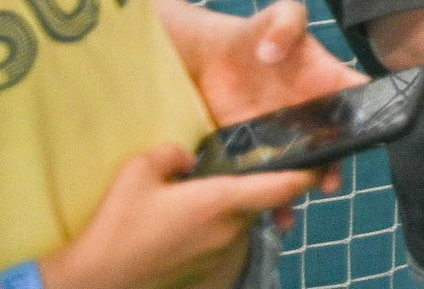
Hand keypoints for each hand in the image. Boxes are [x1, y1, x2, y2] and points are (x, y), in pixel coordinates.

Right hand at [41, 143, 318, 288]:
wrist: (94, 283)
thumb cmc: (118, 227)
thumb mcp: (137, 173)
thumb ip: (170, 154)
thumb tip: (189, 158)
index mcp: (223, 202)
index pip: (286, 186)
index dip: (310, 172)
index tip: (323, 159)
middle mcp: (231, 230)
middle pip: (265, 202)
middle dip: (263, 185)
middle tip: (246, 168)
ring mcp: (220, 254)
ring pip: (244, 222)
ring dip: (236, 208)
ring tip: (205, 196)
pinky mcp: (207, 271)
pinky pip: (225, 240)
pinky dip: (219, 227)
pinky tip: (189, 222)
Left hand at [160, 0, 362, 213]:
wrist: (210, 57)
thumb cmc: (253, 33)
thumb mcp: (278, 15)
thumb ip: (286, 22)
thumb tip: (273, 52)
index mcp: (329, 81)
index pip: (362, 98)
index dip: (375, 114)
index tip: (374, 132)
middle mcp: (313, 114)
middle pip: (335, 144)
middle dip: (334, 165)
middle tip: (327, 182)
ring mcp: (286, 136)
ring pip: (304, 168)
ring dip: (302, 189)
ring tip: (292, 205)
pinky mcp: (256, 151)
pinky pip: (269, 178)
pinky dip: (271, 199)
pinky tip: (270, 214)